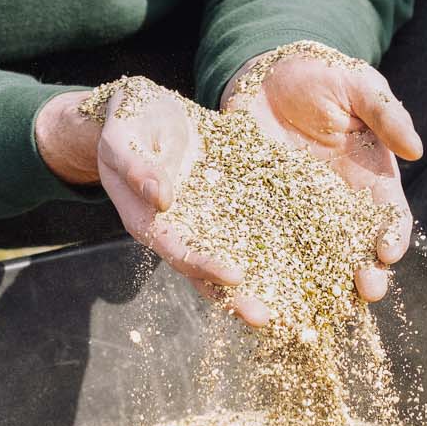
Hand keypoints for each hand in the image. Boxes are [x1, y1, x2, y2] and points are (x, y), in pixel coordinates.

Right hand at [36, 82, 270, 325]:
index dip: (206, 266)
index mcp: (147, 220)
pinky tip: (303, 253)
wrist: (142, 107)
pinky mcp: (222, 202)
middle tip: (268, 319)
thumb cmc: (126, 121)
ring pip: (232, 256)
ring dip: (258, 281)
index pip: (178, 251)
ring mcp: (203, 218)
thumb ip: (136, 168)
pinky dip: (270, 243)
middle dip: (236, 296)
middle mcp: (177, 228)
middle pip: (206, 271)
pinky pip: (248, 225)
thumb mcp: (123, 139)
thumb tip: (162, 199)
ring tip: (291, 306)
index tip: (238, 277)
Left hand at [221, 44, 421, 302]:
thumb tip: (415, 149)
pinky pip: (268, 245)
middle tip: (363, 291)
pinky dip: (270, 269)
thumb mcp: (359, 86)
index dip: (393, 239)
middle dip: (365, 275)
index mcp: (372, 180)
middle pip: (358, 250)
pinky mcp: (263, 210)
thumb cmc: (323, 76)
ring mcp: (300, 212)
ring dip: (320, 285)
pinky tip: (267, 286)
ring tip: (319, 305)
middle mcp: (340, 205)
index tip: (388, 253)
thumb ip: (386, 114)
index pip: (391, 219)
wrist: (267, 71)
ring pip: (315, 259)